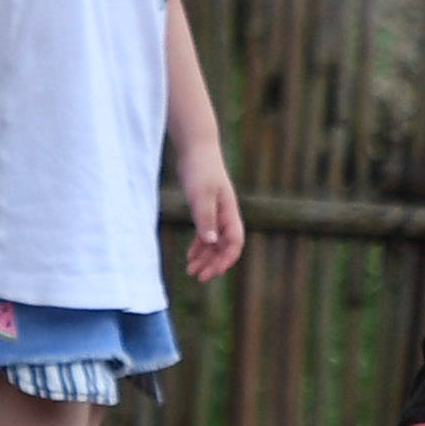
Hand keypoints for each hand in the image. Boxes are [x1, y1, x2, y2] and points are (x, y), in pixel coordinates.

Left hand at [179, 152, 245, 280]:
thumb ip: (205, 218)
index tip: (210, 273)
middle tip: (197, 277)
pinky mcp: (206, 208)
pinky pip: (206, 233)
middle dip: (213, 264)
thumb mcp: (201, 195)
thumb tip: (210, 243)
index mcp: (229, 213)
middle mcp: (226, 215)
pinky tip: (190, 256)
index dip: (224, 260)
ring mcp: (216, 212)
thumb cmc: (200, 169)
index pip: (234, 243)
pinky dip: (200, 246)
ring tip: (191, 271)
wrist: (196, 148)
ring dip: (205, 258)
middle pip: (224, 247)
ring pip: (214, 242)